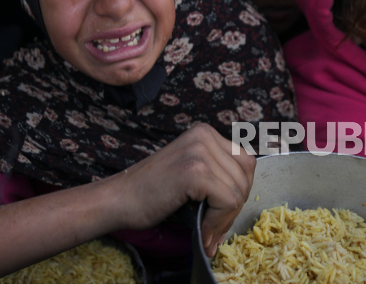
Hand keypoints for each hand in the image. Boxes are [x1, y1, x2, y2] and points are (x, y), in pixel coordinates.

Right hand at [113, 123, 254, 256]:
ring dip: (225, 219)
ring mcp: (199, 151)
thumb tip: (245, 195)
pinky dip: (218, 222)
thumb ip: (216, 173)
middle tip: (216, 227)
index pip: (245, 161)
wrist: (119, 199)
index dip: (239, 190)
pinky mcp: (194, 170)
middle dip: (235, 206)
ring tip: (208, 232)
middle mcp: (204, 135)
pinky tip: (203, 230)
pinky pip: (227, 201)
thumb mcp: (190, 171)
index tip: (223, 214)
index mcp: (205, 132)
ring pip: (238, 190)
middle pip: (245, 174)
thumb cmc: (151, 191)